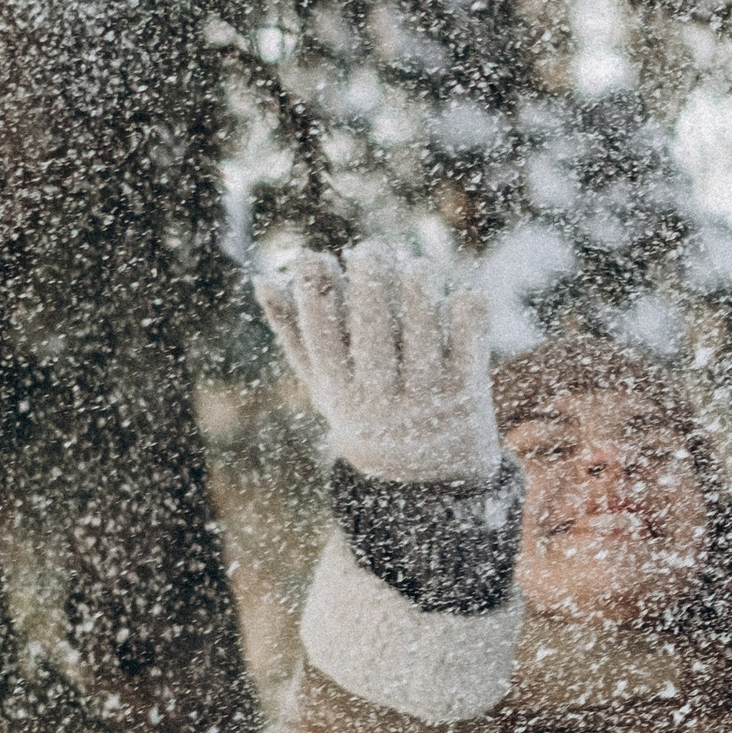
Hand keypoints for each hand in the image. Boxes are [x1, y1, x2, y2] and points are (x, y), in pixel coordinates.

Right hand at [253, 245, 499, 484]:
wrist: (429, 481)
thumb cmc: (367, 412)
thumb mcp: (325, 385)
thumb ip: (294, 334)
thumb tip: (261, 281)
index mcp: (340, 389)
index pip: (320, 329)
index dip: (314, 285)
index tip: (315, 259)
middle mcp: (381, 395)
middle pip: (373, 319)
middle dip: (370, 270)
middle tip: (371, 251)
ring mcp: (427, 394)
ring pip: (423, 318)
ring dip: (419, 279)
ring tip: (417, 270)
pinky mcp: (469, 390)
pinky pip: (470, 332)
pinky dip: (466, 305)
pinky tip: (457, 301)